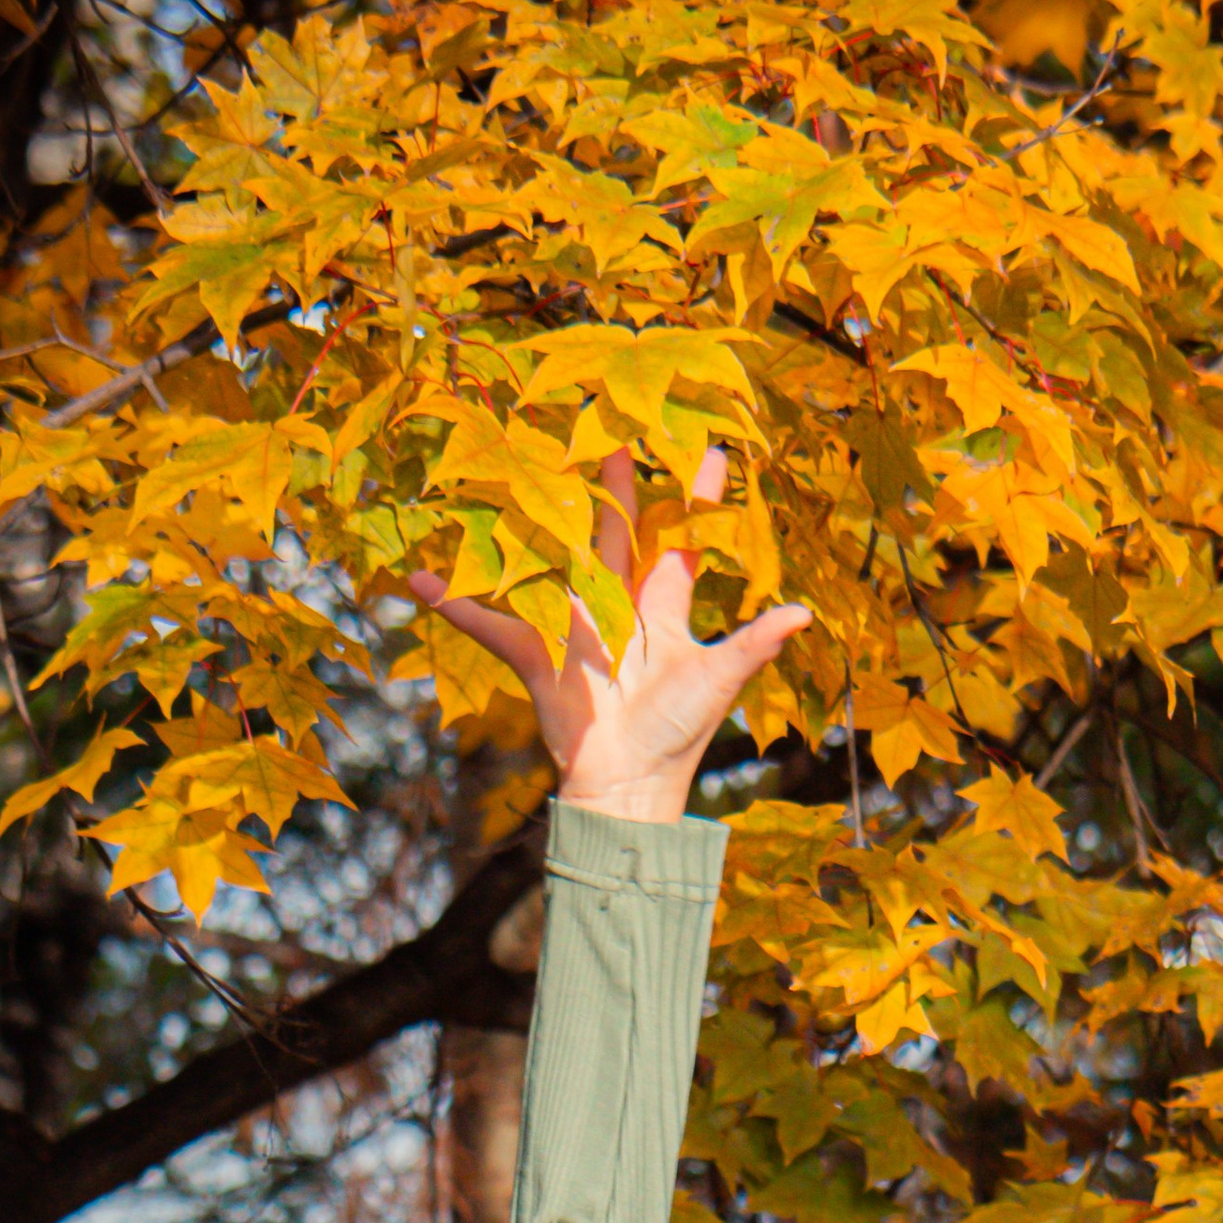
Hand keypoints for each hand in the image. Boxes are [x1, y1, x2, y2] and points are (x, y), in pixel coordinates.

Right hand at [409, 445, 807, 824]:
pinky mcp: (538, 655)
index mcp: (664, 610)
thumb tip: (803, 613)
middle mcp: (619, 609)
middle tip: (610, 433)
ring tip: (515, 471)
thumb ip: (753, 644)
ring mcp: (575, 628)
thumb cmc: (677, 735)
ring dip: (532, 521)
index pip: (680, 541)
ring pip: (552, 561)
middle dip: (614, 487)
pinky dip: (456, 607)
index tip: (706, 447)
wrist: (628, 788)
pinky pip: (490, 626)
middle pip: (613, 534)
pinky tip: (418, 581)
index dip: (694, 499)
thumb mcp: (716, 682)